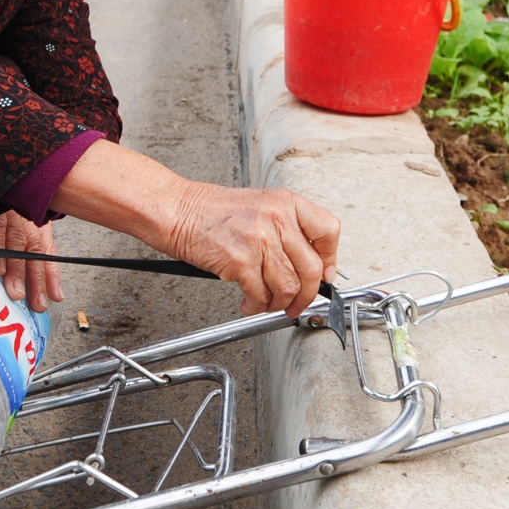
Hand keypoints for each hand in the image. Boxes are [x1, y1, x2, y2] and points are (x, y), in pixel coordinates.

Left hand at [0, 174, 64, 311]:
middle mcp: (13, 205)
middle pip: (18, 240)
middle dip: (19, 271)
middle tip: (16, 296)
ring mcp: (29, 214)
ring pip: (36, 248)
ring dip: (39, 277)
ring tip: (39, 303)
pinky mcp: (39, 222)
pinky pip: (49, 248)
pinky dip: (54, 271)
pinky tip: (55, 292)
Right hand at [163, 184, 340, 317]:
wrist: (178, 210)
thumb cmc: (213, 211)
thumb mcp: (261, 206)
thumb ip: (286, 229)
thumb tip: (308, 264)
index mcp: (286, 203)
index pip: (328, 231)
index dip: (330, 260)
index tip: (325, 275)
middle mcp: (277, 219)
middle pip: (311, 268)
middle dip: (306, 295)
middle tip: (296, 304)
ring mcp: (260, 240)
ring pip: (287, 286)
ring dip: (278, 304)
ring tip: (266, 303)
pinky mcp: (241, 261)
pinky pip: (261, 295)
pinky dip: (256, 306)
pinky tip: (249, 303)